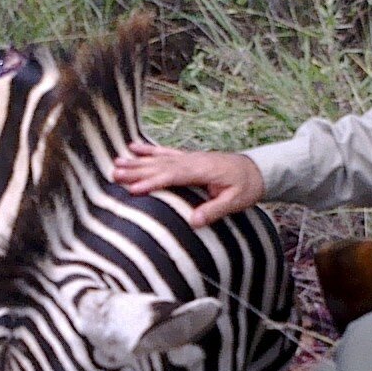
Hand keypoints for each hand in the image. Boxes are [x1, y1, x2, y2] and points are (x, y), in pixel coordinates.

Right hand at [115, 141, 265, 228]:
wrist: (257, 169)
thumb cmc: (247, 186)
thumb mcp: (235, 202)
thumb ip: (214, 210)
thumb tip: (193, 222)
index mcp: (201, 171)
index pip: (171, 177)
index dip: (152, 182)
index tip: (133, 189)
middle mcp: (191, 161)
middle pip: (159, 165)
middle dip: (136, 170)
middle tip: (114, 174)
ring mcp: (188, 157)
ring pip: (158, 158)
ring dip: (136, 161)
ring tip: (116, 162)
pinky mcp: (188, 158)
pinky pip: (164, 152)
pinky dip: (148, 150)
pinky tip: (133, 147)